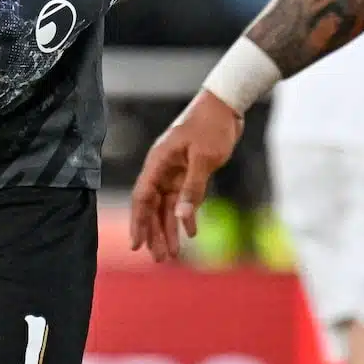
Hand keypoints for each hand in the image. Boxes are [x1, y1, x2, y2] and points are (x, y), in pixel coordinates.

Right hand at [129, 90, 242, 261]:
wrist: (226, 105)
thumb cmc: (212, 126)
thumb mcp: (204, 158)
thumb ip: (193, 188)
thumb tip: (181, 218)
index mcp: (158, 162)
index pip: (142, 197)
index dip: (138, 222)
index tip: (137, 246)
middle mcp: (163, 168)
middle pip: (153, 206)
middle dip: (154, 233)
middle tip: (159, 259)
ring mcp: (176, 170)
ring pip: (167, 206)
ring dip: (169, 229)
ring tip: (171, 254)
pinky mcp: (190, 171)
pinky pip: (183, 199)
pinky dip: (185, 216)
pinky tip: (189, 234)